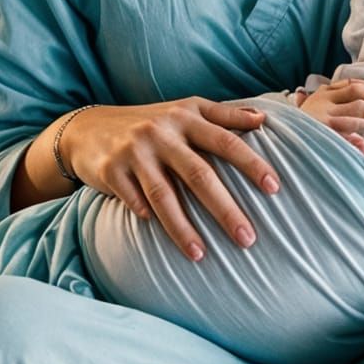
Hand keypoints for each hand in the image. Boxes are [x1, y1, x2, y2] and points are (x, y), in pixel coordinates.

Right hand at [59, 99, 279, 261]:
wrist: (89, 128)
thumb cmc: (150, 122)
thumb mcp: (186, 109)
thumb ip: (224, 115)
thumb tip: (264, 120)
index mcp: (186, 116)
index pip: (225, 140)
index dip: (251, 163)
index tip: (274, 188)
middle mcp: (162, 132)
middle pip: (199, 174)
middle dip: (225, 209)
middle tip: (248, 239)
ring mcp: (135, 151)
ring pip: (164, 195)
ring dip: (183, 229)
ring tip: (201, 254)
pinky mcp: (112, 169)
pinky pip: (133, 200)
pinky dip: (146, 216)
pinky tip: (157, 233)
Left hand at [296, 78, 363, 156]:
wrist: (283, 132)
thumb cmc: (307, 144)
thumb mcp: (325, 149)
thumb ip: (346, 147)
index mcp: (324, 122)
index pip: (356, 115)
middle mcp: (323, 105)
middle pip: (357, 98)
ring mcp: (322, 95)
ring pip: (353, 86)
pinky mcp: (321, 90)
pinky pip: (345, 82)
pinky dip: (362, 84)